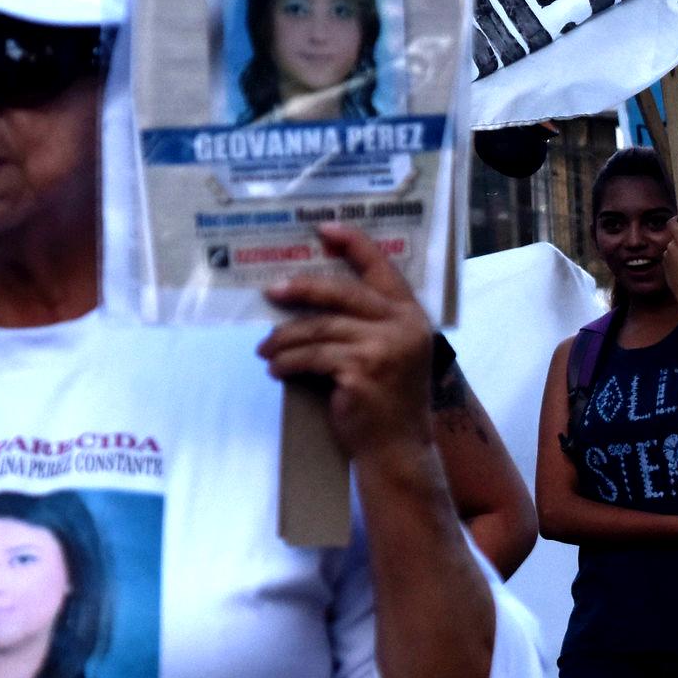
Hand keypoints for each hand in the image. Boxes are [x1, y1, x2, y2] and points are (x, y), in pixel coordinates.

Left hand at [259, 226, 434, 466]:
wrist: (396, 449)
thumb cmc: (387, 401)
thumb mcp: (390, 352)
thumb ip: (368, 323)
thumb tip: (309, 297)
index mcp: (411, 314)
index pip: (381, 266)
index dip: (352, 243)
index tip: (323, 228)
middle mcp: (402, 325)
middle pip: (341, 292)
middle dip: (302, 289)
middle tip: (272, 291)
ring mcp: (383, 347)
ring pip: (319, 328)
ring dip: (285, 338)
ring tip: (266, 349)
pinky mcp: (361, 370)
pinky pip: (312, 356)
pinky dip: (288, 362)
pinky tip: (276, 369)